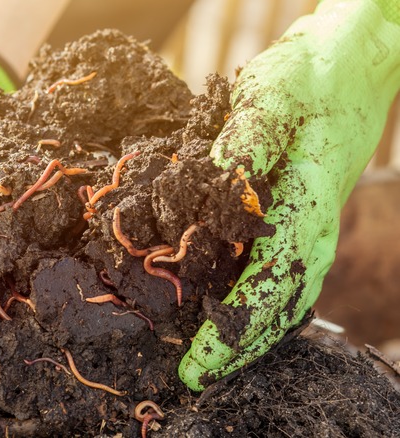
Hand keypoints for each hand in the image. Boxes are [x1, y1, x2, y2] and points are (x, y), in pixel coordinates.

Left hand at [179, 0, 399, 390]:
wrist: (348, 67)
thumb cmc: (309, 78)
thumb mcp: (271, 96)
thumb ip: (244, 144)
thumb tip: (213, 187)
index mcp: (310, 203)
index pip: (273, 280)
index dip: (236, 325)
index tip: (202, 358)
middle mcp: (314, 226)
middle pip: (280, 303)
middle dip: (239, 345)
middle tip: (195, 377)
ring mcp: (309, 226)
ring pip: (282, 295)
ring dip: (246, 333)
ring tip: (209, 362)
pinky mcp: (296, 220)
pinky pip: (277, 276)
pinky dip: (253, 304)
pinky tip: (227, 319)